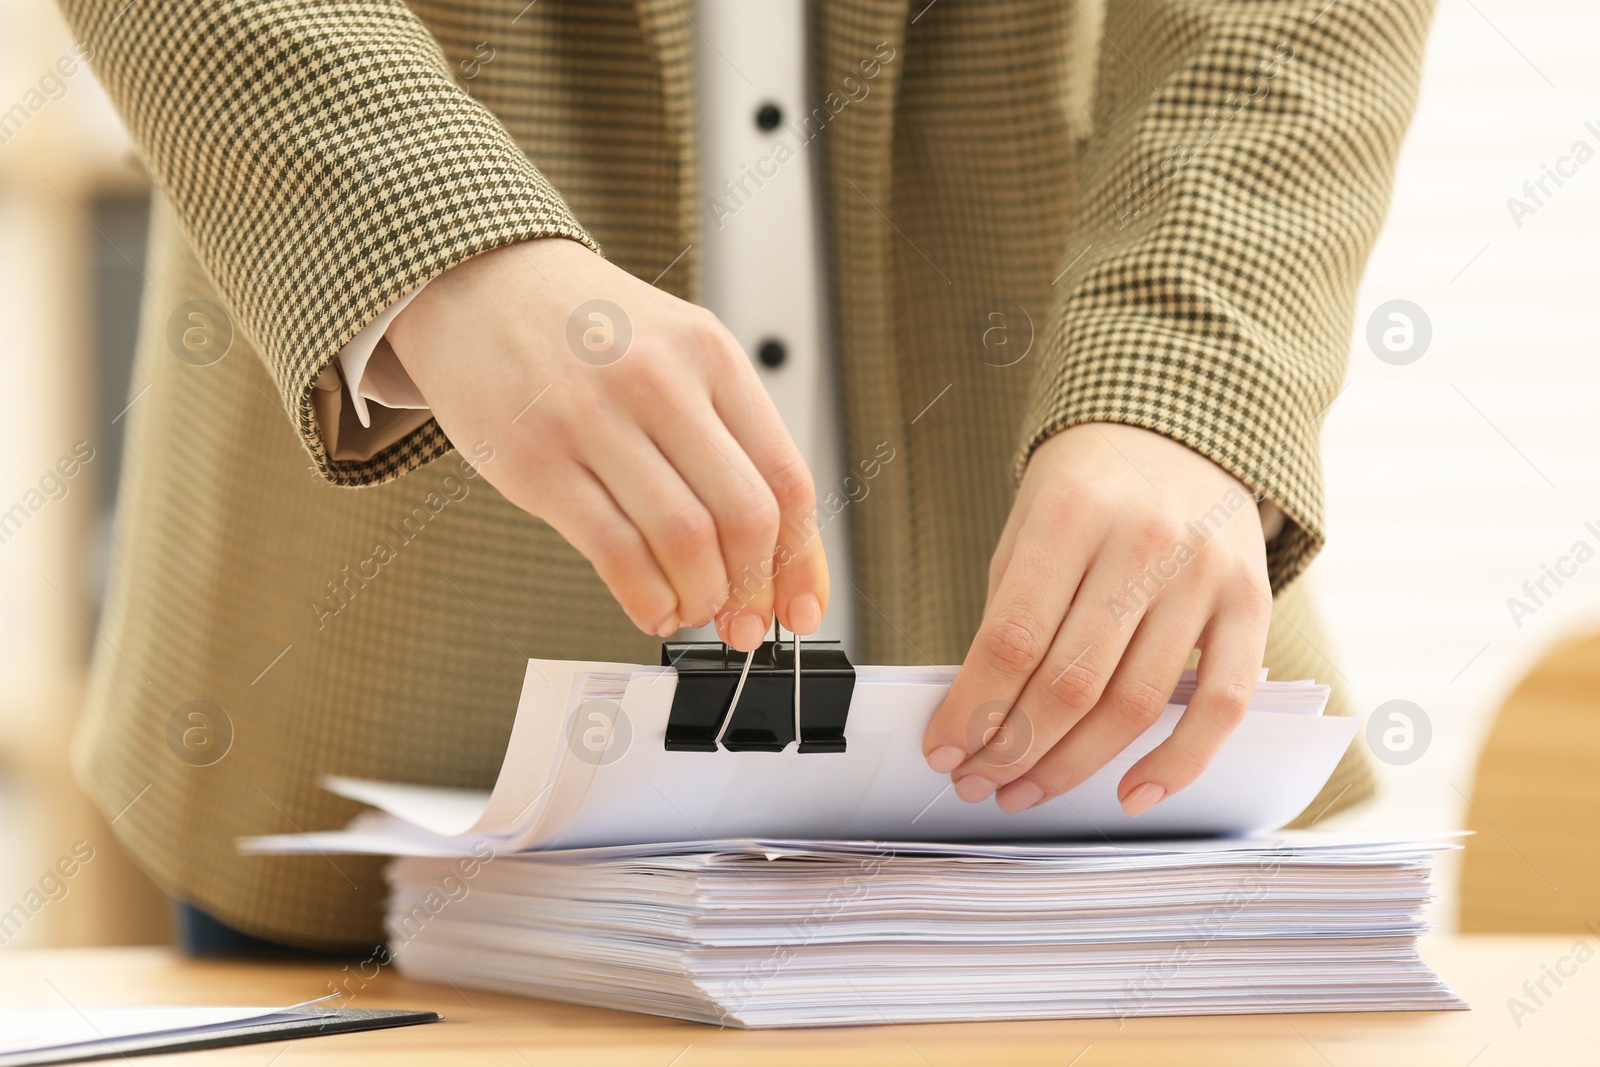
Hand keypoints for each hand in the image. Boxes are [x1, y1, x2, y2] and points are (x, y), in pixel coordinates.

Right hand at [387, 237, 826, 649]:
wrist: (479, 283)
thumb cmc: (586, 330)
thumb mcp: (676, 350)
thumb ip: (723, 433)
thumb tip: (768, 550)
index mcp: (711, 356)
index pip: (786, 478)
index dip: (801, 561)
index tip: (800, 606)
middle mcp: (660, 382)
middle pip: (745, 516)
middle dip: (754, 590)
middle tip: (745, 622)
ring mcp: (595, 421)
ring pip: (684, 540)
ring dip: (700, 598)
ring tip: (692, 609)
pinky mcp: (538, 461)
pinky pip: (614, 550)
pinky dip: (645, 598)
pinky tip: (650, 609)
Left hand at [921, 423, 1272, 816]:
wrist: (1182, 431)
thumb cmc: (1090, 489)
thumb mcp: (1029, 525)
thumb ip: (1010, 612)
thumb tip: (978, 715)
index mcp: (1074, 514)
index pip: (1014, 638)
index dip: (973, 708)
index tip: (943, 750)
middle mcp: (1146, 542)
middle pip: (1073, 682)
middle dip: (1013, 749)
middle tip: (977, 782)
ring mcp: (1205, 576)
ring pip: (1137, 705)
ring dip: (1073, 766)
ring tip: (1024, 790)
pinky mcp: (1253, 603)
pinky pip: (1222, 704)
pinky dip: (1178, 762)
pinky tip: (1131, 794)